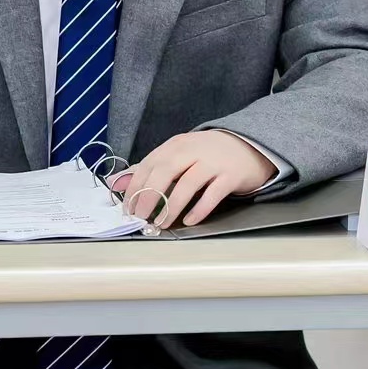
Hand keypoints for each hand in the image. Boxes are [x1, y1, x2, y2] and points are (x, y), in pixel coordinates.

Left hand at [112, 131, 276, 227]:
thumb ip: (151, 168)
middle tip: (141, 217)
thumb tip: (118, 182)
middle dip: (149, 196)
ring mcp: (213, 162)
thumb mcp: (179, 154)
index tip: (128, 208)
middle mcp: (193, 150)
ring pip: (187, 184)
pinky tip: (189, 220)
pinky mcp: (230, 175)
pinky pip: (212, 194)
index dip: (135, 187)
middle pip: (165, 172)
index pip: (149, 164)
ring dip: (171, 206)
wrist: (249, 145)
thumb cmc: (209, 154)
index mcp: (176, 145)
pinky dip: (199, 209)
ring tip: (162, 223)